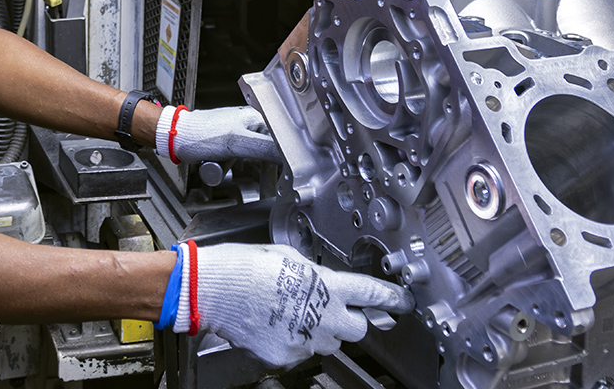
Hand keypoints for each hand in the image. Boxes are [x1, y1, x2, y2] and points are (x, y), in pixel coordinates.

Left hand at [155, 105, 284, 164]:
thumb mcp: (237, 143)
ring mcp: (236, 134)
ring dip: (236, 167)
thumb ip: (265, 148)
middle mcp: (248, 124)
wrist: (175, 137)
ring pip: (248, 159)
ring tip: (221, 164)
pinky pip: (234, 161)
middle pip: (266, 151)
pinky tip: (215, 165)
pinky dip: (225, 167)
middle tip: (245, 171)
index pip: (281, 138)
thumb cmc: (200, 135)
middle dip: (255, 166)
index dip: (284, 157)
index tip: (286, 173)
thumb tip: (289, 155)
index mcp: (255, 117)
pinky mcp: (226, 145)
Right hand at [174, 243, 412, 368]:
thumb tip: (321, 278)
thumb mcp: (285, 256)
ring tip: (291, 313)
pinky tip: (274, 325)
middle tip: (329, 307)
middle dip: (349, 318)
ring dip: (319, 330)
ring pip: (329, 342)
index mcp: (326, 284)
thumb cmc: (242, 266)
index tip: (401, 300)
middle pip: (358, 327)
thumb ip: (313, 271)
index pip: (372, 293)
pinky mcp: (286, 356)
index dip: (391, 297)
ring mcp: (306, 340)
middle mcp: (323, 315)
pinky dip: (292, 341)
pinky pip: (301, 352)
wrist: (211, 290)